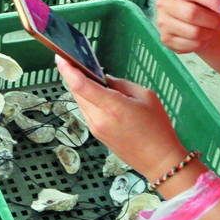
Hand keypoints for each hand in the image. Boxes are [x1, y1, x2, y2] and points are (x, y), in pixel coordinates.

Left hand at [56, 57, 187, 179]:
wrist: (159, 161)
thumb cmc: (158, 129)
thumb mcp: (146, 97)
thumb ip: (122, 84)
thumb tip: (105, 79)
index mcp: (113, 107)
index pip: (81, 85)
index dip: (67, 70)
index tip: (60, 57)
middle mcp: (99, 118)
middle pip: (77, 92)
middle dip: (73, 75)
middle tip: (75, 62)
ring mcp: (96, 128)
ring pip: (80, 102)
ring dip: (80, 88)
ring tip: (87, 76)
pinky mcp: (96, 134)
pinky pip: (86, 111)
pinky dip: (87, 100)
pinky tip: (95, 94)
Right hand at [156, 0, 219, 53]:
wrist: (191, 18)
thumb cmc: (200, 1)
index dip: (212, 0)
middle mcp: (164, 3)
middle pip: (191, 13)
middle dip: (213, 20)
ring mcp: (163, 22)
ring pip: (194, 32)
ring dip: (210, 32)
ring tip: (213, 28)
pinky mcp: (167, 39)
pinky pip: (192, 45)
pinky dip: (204, 43)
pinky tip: (204, 37)